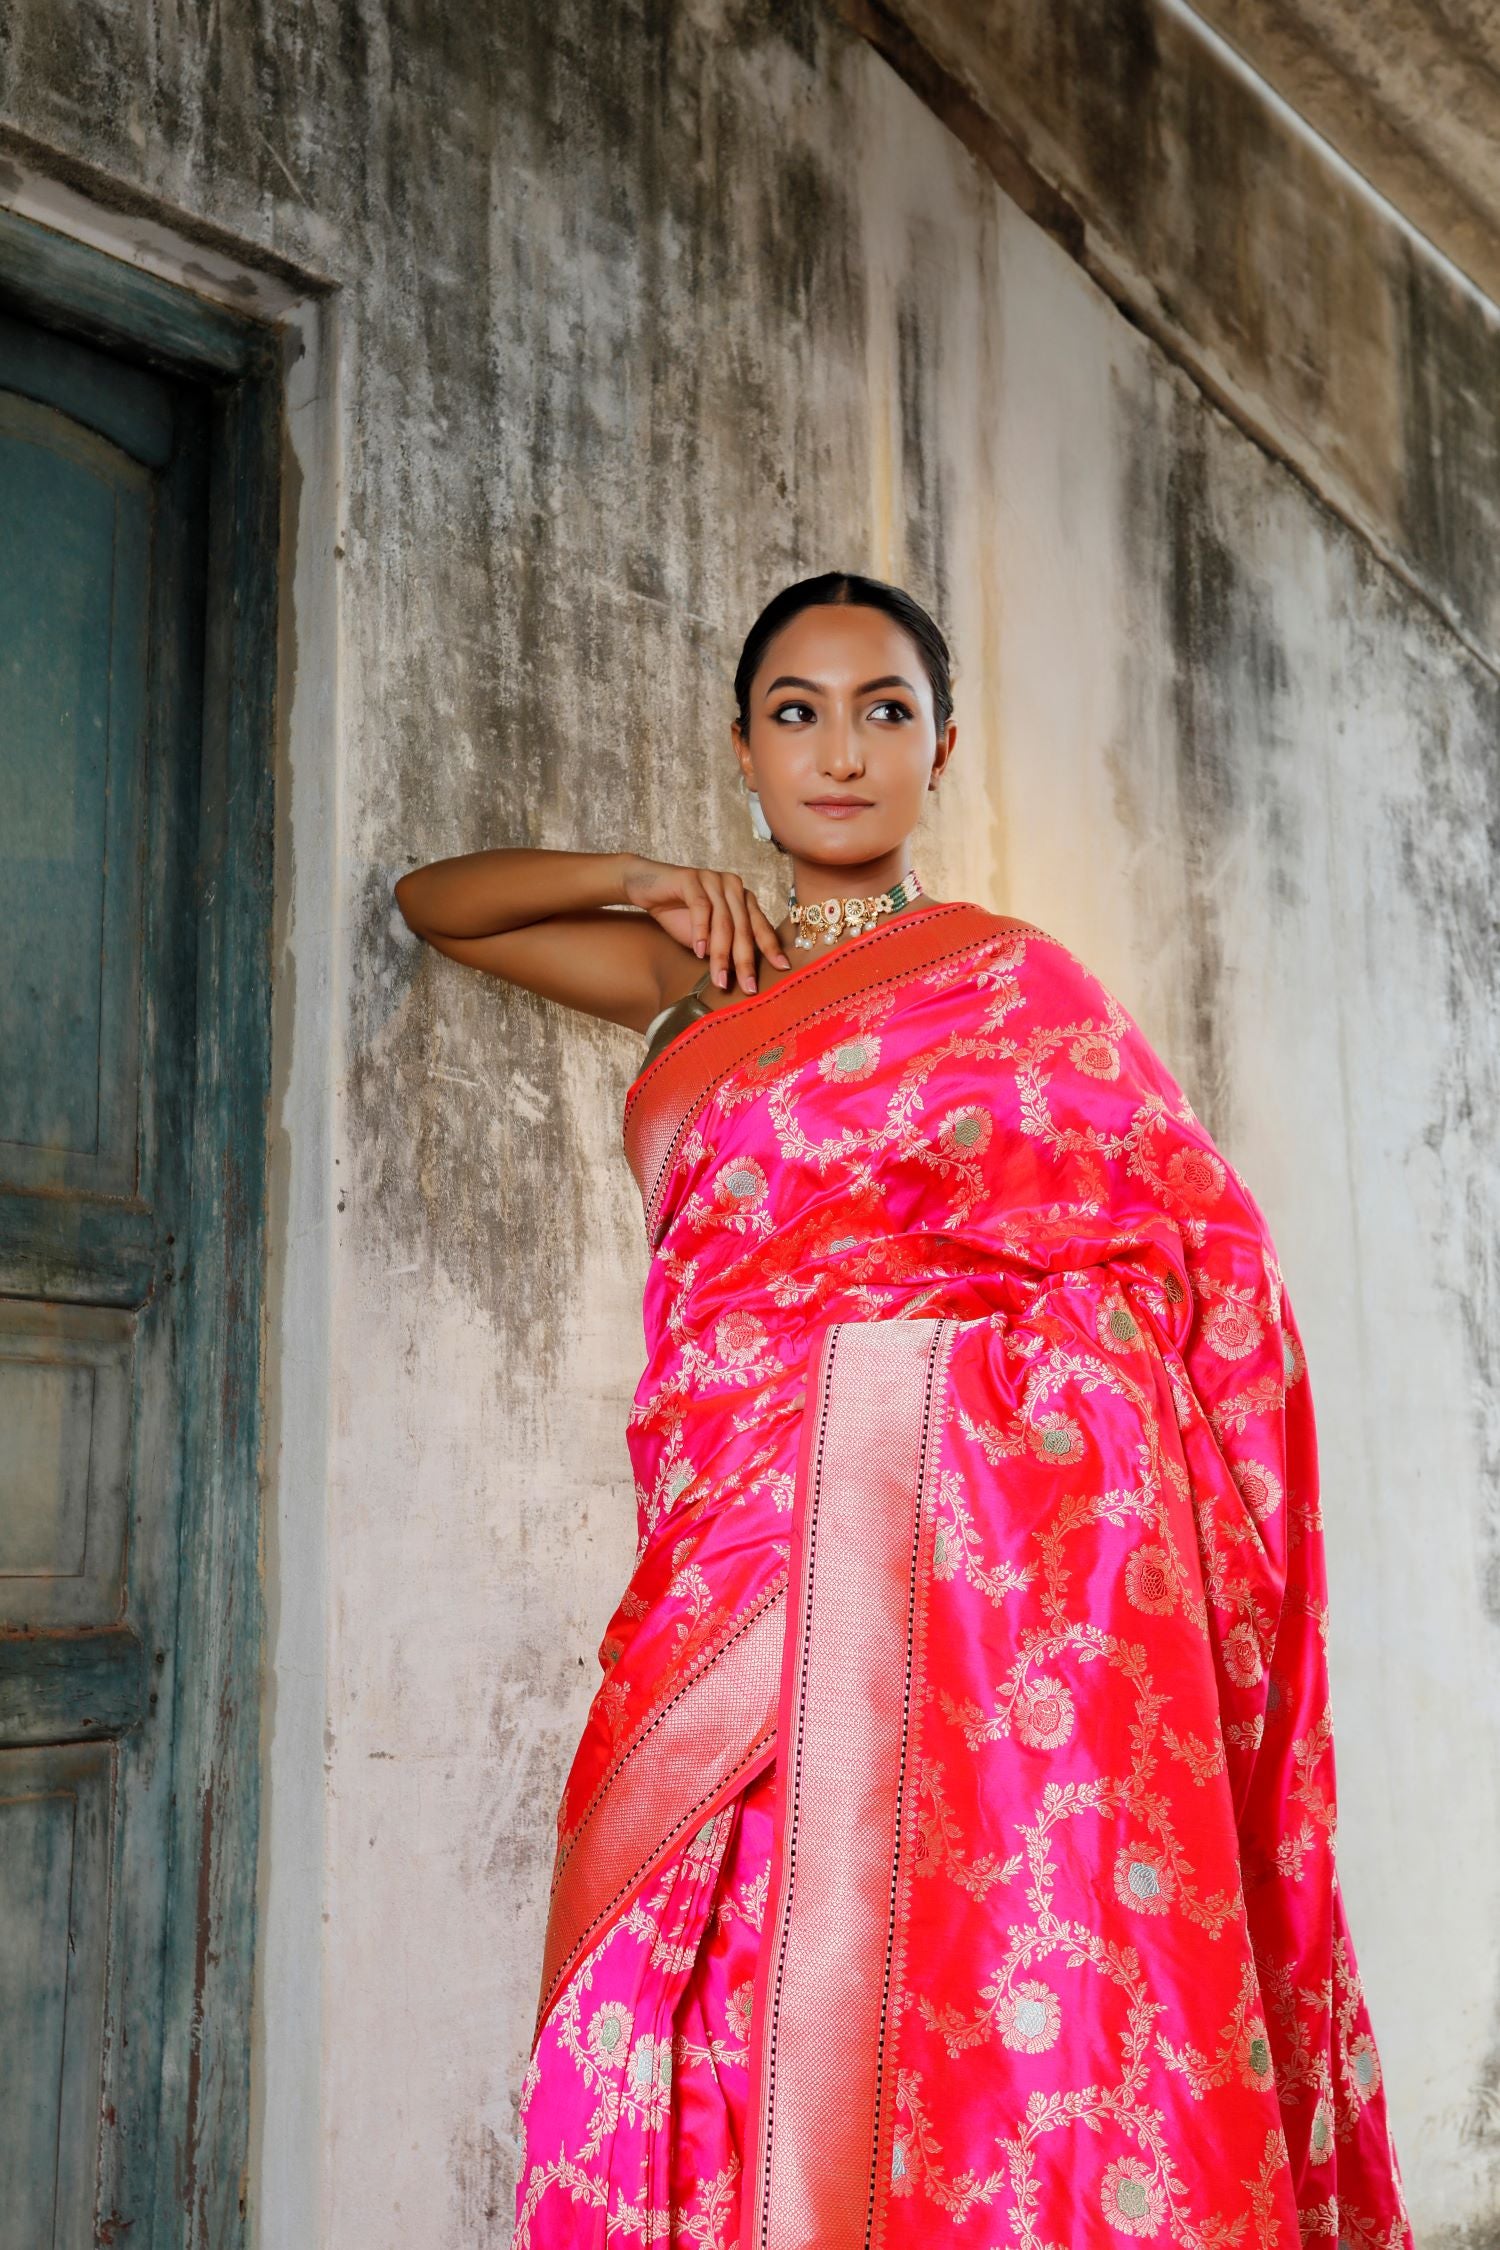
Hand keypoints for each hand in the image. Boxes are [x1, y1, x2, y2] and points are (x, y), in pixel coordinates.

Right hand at [621, 856, 789, 993]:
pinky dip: (701, 931)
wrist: (645, 887)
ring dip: (722, 954)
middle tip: (749, 987)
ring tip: (720, 979)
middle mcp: (733, 886)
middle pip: (744, 927)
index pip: (760, 925)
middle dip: (746, 960)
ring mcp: (714, 879)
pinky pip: (701, 907)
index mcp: (743, 899)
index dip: (770, 947)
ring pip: (723, 922)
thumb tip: (743, 976)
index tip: (782, 969)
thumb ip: (725, 948)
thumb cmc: (679, 913)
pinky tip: (699, 952)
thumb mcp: (707, 936)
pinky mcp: (692, 878)